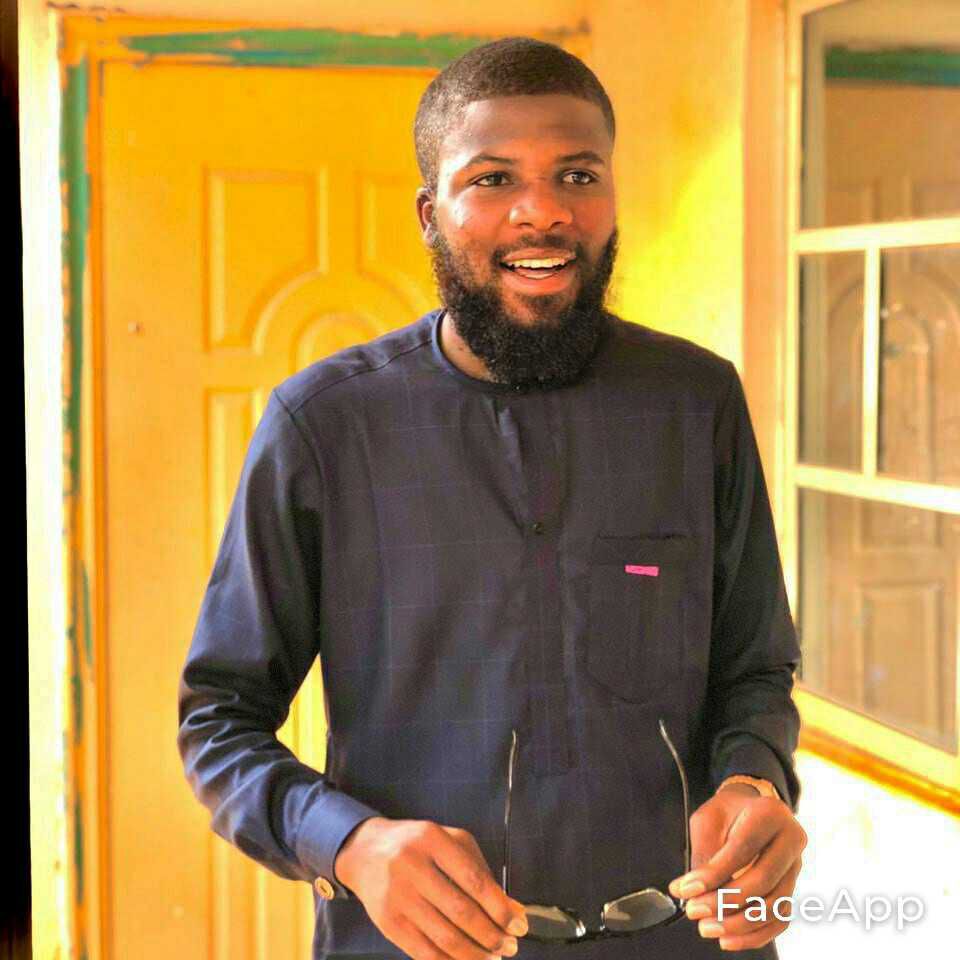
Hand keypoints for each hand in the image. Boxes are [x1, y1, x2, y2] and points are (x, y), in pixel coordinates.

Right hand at [334, 817, 528, 959]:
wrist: (365, 852)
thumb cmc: (418, 846)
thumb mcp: (449, 844)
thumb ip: (481, 871)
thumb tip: (514, 909)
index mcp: (433, 839)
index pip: (474, 880)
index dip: (500, 907)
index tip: (519, 925)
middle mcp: (412, 865)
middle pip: (461, 911)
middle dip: (491, 935)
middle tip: (509, 947)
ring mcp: (397, 895)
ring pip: (444, 936)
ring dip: (474, 954)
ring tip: (492, 958)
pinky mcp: (387, 922)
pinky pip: (424, 952)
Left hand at [668, 783, 806, 950]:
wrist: (751, 807)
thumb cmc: (728, 812)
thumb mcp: (709, 820)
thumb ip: (703, 854)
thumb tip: (688, 893)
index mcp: (769, 813)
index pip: (742, 850)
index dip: (714, 874)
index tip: (687, 890)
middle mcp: (790, 840)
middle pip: (763, 880)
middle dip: (725, 902)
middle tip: (694, 911)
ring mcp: (796, 866)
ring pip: (774, 905)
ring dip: (739, 924)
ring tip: (708, 928)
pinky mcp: (793, 887)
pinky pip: (780, 918)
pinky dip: (755, 934)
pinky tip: (729, 939)